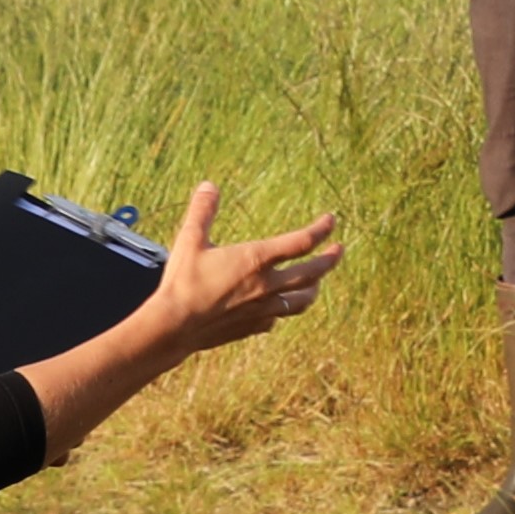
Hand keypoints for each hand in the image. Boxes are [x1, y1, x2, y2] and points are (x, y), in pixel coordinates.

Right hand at [131, 180, 343, 359]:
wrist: (175, 327)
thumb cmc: (183, 283)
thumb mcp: (190, 240)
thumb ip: (202, 211)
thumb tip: (209, 186)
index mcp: (256, 260)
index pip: (301, 242)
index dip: (320, 229)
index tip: (331, 221)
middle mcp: (267, 286)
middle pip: (312, 272)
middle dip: (330, 259)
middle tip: (339, 250)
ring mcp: (263, 309)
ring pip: (301, 300)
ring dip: (313, 288)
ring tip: (317, 283)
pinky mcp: (253, 327)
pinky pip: (277, 317)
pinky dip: (283, 309)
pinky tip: (278, 307)